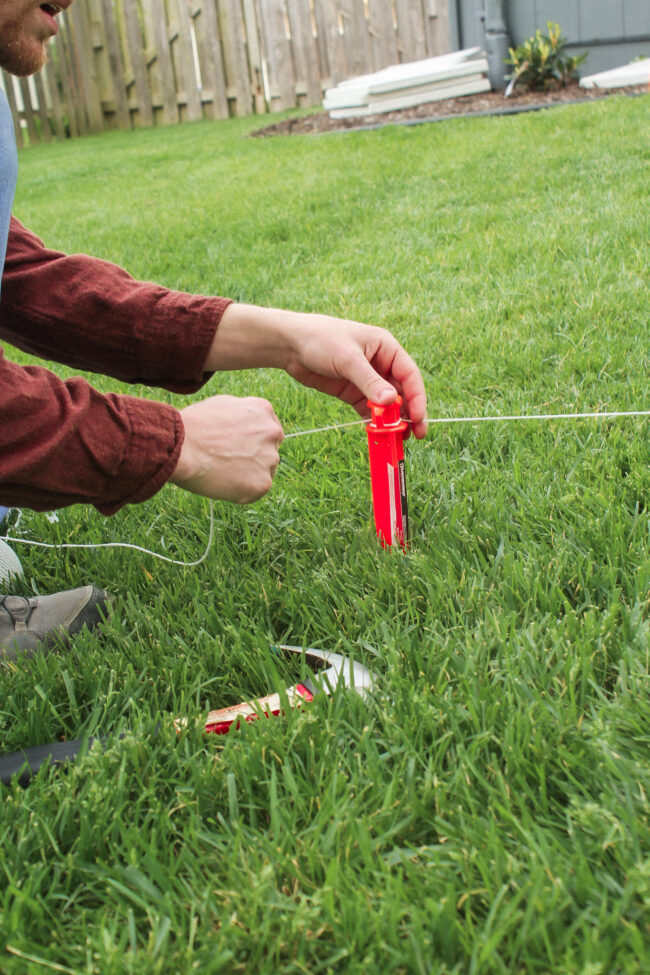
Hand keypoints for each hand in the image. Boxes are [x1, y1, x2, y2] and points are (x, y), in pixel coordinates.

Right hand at [170, 395, 283, 502]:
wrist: (181, 446)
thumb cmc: (192, 426)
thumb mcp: (221, 405)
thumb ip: (241, 415)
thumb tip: (244, 426)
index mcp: (263, 410)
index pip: (266, 429)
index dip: (250, 440)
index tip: (236, 447)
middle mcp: (273, 433)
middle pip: (268, 450)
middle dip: (252, 457)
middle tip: (227, 461)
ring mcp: (270, 459)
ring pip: (263, 471)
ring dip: (246, 474)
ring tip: (220, 470)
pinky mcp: (262, 483)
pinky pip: (254, 490)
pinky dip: (240, 490)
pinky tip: (221, 482)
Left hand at [207, 305, 427, 438]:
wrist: (289, 344)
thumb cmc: (321, 338)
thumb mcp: (348, 359)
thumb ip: (370, 381)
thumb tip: (391, 402)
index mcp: (386, 348)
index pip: (409, 375)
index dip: (417, 397)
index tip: (418, 417)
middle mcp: (380, 364)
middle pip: (401, 392)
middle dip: (408, 413)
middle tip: (415, 434)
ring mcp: (366, 380)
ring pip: (386, 404)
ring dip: (392, 421)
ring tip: (398, 438)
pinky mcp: (351, 392)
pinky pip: (368, 410)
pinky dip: (374, 422)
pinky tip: (378, 434)